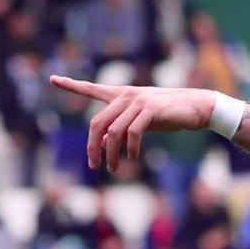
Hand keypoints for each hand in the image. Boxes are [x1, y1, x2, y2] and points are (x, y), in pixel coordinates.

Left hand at [48, 76, 216, 174]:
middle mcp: (126, 95)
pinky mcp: (150, 110)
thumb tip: (103, 144)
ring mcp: (138, 102)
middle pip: (97, 122)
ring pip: (113, 131)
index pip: (91, 88)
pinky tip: (132, 158)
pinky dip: (130, 149)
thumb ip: (121, 129)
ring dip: (111, 154)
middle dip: (93, 147)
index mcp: (121, 95)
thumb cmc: (168, 115)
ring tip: (114, 169)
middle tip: (94, 165)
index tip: (52, 79)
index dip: (71, 85)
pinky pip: (133, 133)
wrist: (196, 107)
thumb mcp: (140, 122)